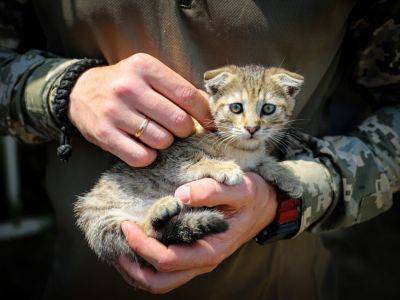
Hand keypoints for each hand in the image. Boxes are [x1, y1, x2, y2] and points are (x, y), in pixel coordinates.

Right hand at [69, 53, 211, 166]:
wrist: (79, 93)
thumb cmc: (125, 84)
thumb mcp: (149, 74)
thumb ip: (178, 88)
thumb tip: (210, 107)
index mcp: (144, 67)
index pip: (188, 95)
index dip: (205, 114)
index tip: (210, 124)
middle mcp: (129, 87)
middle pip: (178, 121)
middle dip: (185, 131)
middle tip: (179, 130)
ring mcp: (114, 112)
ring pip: (162, 141)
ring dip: (166, 143)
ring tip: (157, 134)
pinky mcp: (104, 134)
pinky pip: (142, 157)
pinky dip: (149, 156)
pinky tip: (145, 146)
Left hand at [118, 172, 277, 293]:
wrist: (266, 204)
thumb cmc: (251, 196)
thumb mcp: (237, 189)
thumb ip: (210, 191)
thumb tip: (180, 195)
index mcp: (211, 249)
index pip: (168, 260)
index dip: (143, 246)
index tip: (126, 225)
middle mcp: (203, 261)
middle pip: (161, 281)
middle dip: (134, 266)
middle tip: (118, 241)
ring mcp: (198, 260)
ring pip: (162, 281)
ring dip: (138, 270)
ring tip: (122, 247)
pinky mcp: (196, 254)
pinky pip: (168, 271)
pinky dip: (149, 264)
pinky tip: (140, 244)